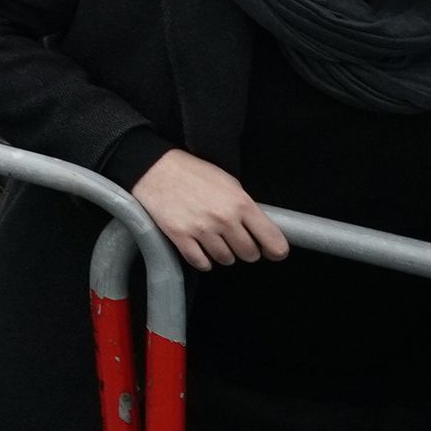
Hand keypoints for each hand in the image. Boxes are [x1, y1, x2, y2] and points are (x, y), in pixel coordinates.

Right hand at [132, 149, 285, 268]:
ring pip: (226, 260)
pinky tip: (200, 247)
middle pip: (249, 254)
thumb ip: (246, 207)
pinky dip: (203, 259)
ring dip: (222, 253)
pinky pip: (201, 262)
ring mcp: (201, 229)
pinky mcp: (180, 236)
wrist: (154, 167)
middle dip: (245, 249)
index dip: (276, 250)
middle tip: (235, 238)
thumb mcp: (228, 182)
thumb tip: (261, 230)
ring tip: (213, 238)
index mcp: (241, 203)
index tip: (271, 251)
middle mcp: (224, 218)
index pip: (274, 242)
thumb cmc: (193, 172)